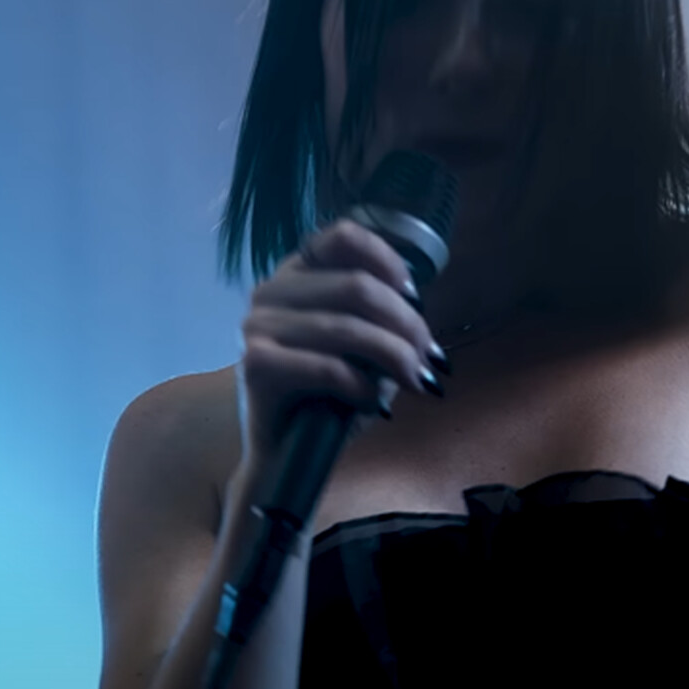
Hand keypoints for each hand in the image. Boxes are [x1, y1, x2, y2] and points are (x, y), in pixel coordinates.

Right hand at [236, 219, 447, 465]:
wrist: (286, 451)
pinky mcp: (257, 365)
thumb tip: (424, 332)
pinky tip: (374, 403)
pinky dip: (362, 386)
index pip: (343, 237)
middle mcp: (273, 289)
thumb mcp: (366, 347)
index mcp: (298, 272)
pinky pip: (327, 367)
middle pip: (356, 286)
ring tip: (418, 382)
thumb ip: (386, 322)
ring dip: (395, 357)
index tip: (416, 299)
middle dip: (407, 324)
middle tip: (431, 360)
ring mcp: (259, 325)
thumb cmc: (330, 394)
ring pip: (347, 328)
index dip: (389, 262)